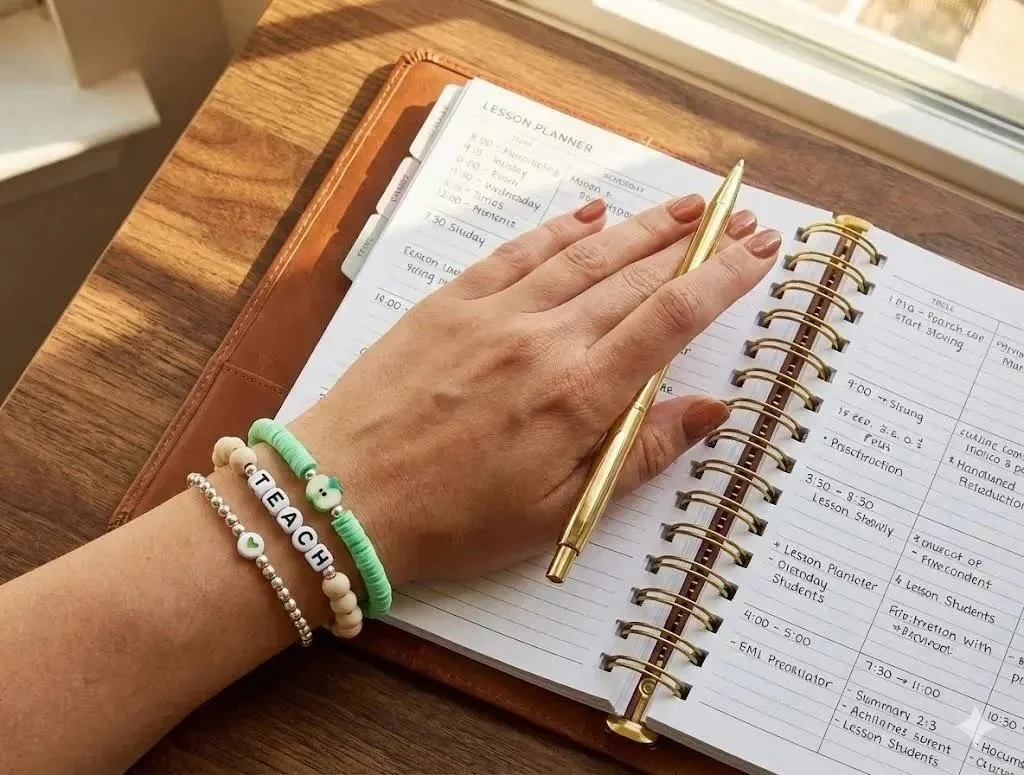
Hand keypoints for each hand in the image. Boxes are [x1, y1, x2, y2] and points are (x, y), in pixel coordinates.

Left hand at [290, 195, 780, 584]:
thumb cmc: (452, 521)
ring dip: (641, 228)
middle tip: (738, 220)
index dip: (724, 278)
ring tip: (684, 207)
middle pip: (637, 278)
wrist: (343, 497)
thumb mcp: (558, 509)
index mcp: (578, 397)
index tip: (761, 251)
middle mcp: (544, 341)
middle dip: (696, 246)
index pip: (672, 319)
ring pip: (585, 256)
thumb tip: (710, 409)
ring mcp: (494, 315)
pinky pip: (516, 253)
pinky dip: (558, 229)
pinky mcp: (449, 305)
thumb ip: (639, 453)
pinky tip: (590, 213)